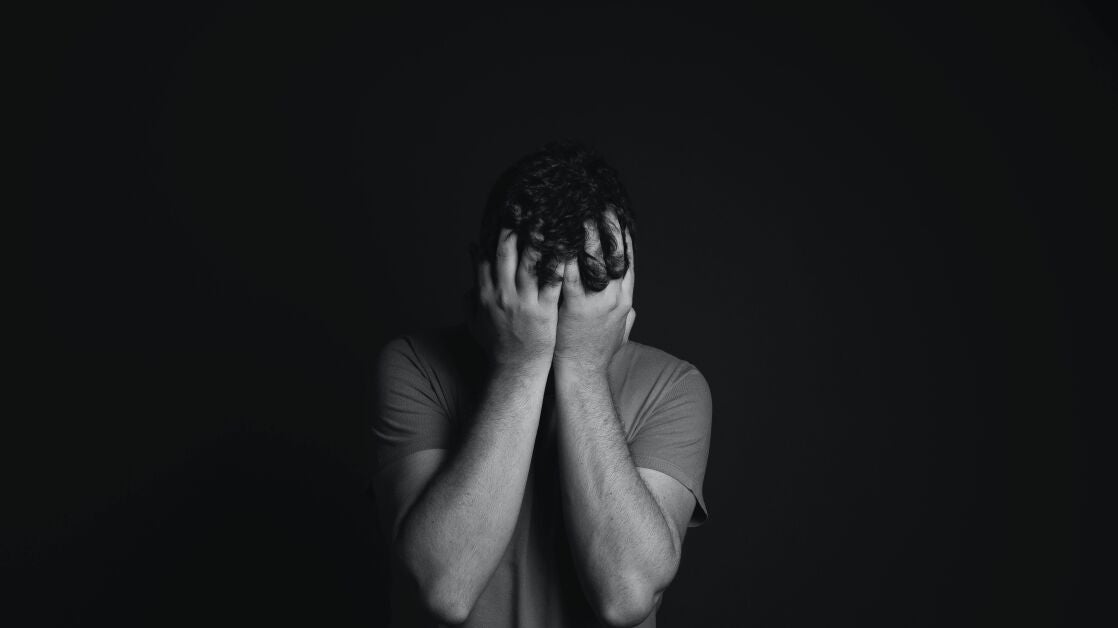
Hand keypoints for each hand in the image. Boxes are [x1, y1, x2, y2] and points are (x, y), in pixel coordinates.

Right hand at [469, 228, 561, 368]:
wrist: (515, 370)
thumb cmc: (497, 345)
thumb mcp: (474, 320)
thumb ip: (469, 296)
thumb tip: (468, 273)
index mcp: (485, 294)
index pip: (485, 258)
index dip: (492, 236)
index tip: (501, 216)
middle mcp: (502, 295)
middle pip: (505, 254)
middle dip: (513, 229)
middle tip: (523, 207)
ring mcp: (523, 303)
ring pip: (529, 264)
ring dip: (537, 240)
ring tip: (546, 219)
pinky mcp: (544, 312)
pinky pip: (552, 284)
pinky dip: (558, 265)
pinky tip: (567, 250)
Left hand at [553, 226, 635, 373]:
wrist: (583, 375)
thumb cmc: (597, 354)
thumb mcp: (620, 333)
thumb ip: (625, 316)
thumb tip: (631, 306)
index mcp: (625, 299)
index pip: (628, 260)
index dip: (622, 237)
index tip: (617, 216)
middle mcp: (615, 297)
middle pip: (614, 254)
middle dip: (607, 228)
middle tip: (599, 206)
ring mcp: (596, 302)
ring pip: (594, 260)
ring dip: (585, 235)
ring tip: (576, 214)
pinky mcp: (576, 307)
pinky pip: (570, 274)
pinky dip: (565, 255)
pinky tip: (556, 240)